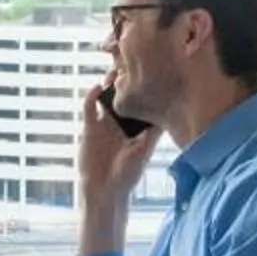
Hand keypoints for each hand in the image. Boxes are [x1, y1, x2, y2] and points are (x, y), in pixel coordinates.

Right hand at [78, 83, 159, 204]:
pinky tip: (97, 87)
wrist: (103, 190)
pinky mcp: (90, 126)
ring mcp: (106, 122)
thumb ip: (151, 133)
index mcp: (139, 126)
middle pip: (126, 93)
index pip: (144, 100)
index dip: (147, 86)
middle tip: (131, 66)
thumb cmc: (127, 175)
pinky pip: (89, 106)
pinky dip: (92, 95)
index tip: (153, 71)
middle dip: (127, 79)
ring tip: (115, 72)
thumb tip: (166, 114)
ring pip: (108, 95)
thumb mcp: (143, 152)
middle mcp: (123, 121)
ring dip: (111, 83)